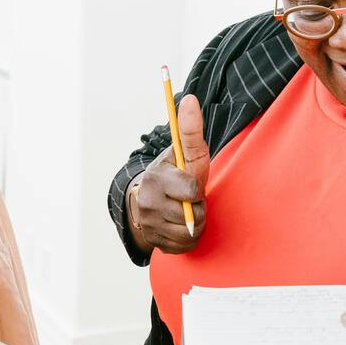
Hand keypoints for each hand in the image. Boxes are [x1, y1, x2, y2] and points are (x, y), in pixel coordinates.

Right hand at [128, 94, 211, 253]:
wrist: (150, 199)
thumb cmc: (176, 173)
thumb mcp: (185, 152)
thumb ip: (190, 129)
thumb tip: (191, 97)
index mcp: (157, 178)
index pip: (191, 191)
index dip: (197, 190)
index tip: (191, 185)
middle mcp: (147, 202)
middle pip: (192, 215)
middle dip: (197, 208)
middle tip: (188, 200)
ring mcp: (148, 224)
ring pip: (189, 232)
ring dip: (195, 224)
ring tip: (186, 211)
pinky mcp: (152, 241)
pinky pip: (183, 247)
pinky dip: (188, 239)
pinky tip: (180, 226)